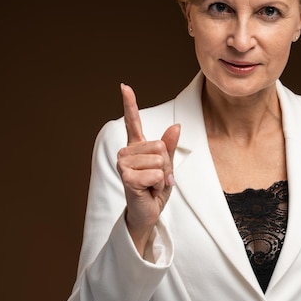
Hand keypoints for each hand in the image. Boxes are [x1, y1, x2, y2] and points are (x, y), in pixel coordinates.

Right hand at [117, 83, 180, 255]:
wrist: (147, 214)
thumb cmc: (155, 190)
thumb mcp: (167, 167)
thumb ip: (169, 147)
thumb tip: (176, 126)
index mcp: (136, 146)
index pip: (132, 121)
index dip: (129, 103)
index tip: (124, 86)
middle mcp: (126, 152)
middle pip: (160, 146)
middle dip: (166, 165)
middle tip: (156, 179)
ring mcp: (123, 164)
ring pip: (159, 160)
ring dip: (162, 177)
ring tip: (152, 185)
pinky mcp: (126, 177)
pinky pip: (155, 174)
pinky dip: (158, 185)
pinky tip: (149, 191)